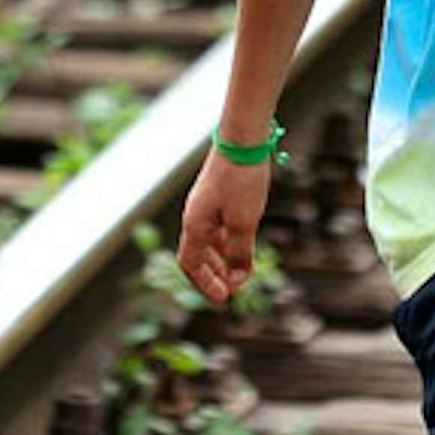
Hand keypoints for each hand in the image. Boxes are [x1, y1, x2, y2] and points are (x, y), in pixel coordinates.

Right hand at [176, 154, 271, 304]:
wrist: (243, 137)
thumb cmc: (241, 179)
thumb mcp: (244, 222)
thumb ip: (240, 253)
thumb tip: (239, 280)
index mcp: (194, 225)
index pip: (190, 265)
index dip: (205, 284)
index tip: (225, 297)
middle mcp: (194, 215)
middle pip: (197, 255)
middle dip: (214, 274)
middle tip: (232, 289)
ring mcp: (204, 203)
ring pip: (208, 240)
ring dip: (221, 258)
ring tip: (239, 270)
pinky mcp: (216, 193)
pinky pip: (217, 225)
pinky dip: (227, 239)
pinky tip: (242, 242)